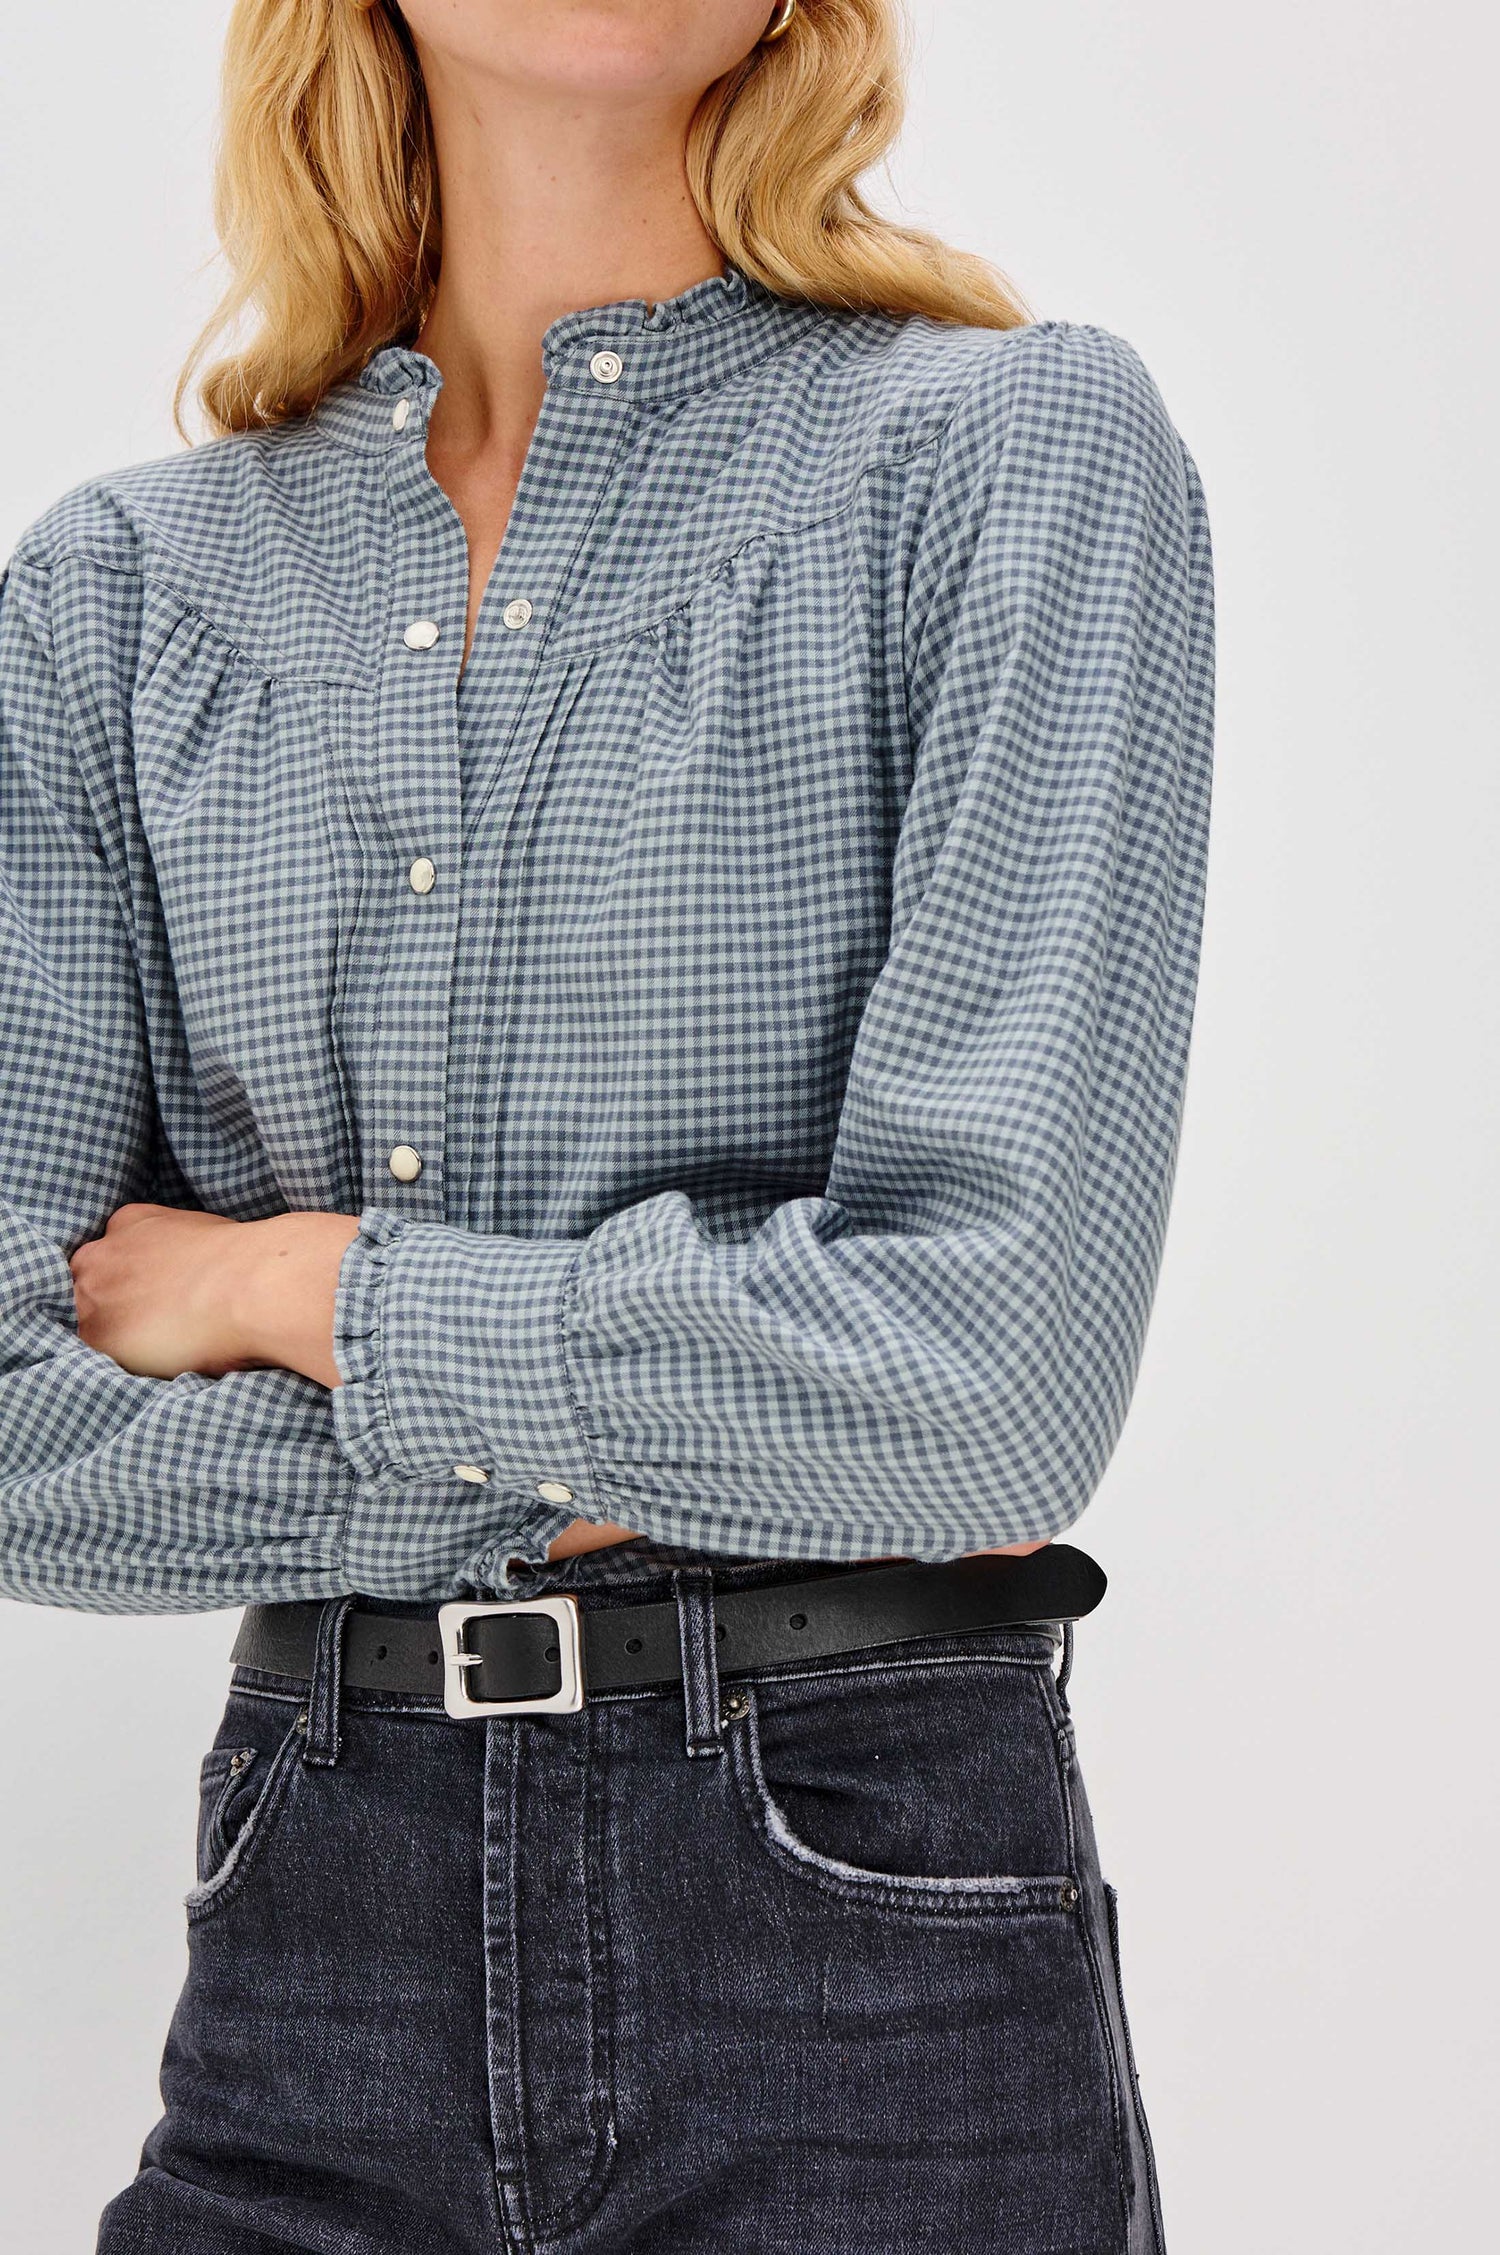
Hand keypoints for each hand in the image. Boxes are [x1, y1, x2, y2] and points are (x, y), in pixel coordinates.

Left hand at [70, 1203, 359, 1385]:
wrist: (254, 1285)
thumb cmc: (249, 1262)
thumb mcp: (208, 1235)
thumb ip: (181, 1251)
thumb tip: (193, 1278)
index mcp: (131, 1221)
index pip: (111, 1253)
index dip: (131, 1279)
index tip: (154, 1297)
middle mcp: (102, 1252)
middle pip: (90, 1284)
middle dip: (115, 1304)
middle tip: (156, 1326)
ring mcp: (93, 1292)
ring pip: (87, 1319)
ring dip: (116, 1335)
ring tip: (159, 1350)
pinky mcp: (96, 1334)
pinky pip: (94, 1355)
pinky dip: (118, 1363)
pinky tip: (153, 1363)